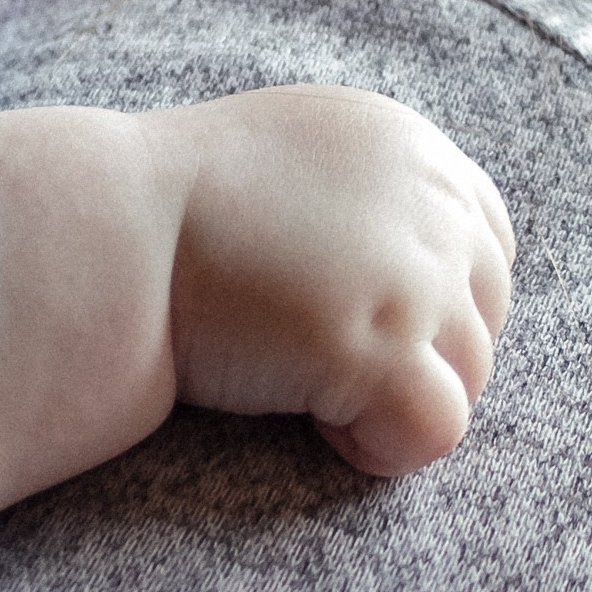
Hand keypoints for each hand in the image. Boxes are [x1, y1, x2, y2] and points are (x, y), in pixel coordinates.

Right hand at [167, 83, 512, 474]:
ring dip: (388, 399)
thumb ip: (365, 192)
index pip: (488, 245)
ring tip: (301, 382)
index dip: (434, 301)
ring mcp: (413, 276)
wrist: (102, 234)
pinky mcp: (380, 348)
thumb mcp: (290, 156)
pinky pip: (434, 431)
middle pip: (484, 318)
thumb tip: (408, 264)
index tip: (360, 320)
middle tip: (321, 361)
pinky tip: (313, 422)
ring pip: (467, 381)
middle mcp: (429, 202)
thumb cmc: (170, 207)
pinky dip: (380, 446)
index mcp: (408, 146)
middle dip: (417, 355)